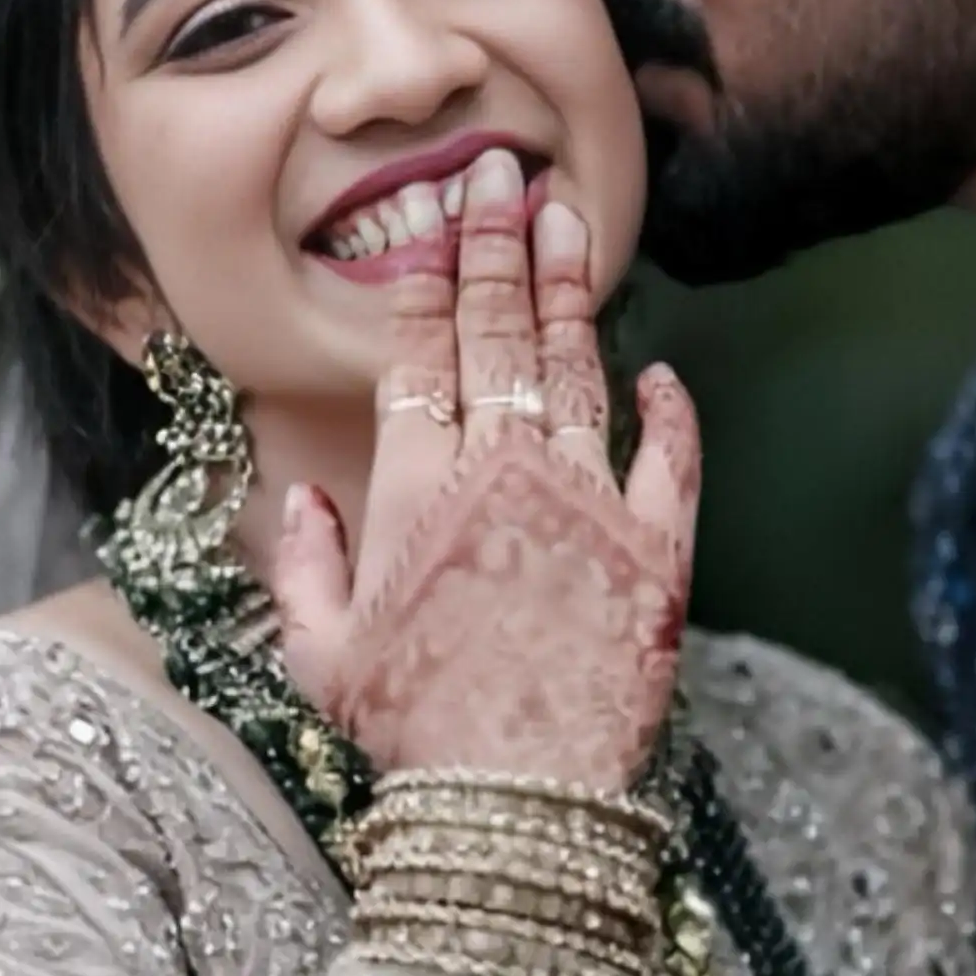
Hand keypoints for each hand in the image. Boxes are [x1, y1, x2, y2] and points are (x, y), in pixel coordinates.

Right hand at [269, 149, 699, 791]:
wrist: (520, 799)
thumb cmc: (411, 735)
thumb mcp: (319, 659)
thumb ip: (304, 568)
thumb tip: (304, 501)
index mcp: (416, 493)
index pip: (420, 359)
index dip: (426, 282)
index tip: (433, 221)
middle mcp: (503, 475)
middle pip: (497, 339)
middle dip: (494, 249)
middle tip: (501, 175)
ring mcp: (588, 502)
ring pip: (576, 372)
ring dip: (569, 292)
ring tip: (567, 219)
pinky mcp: (658, 546)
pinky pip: (671, 459)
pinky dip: (669, 410)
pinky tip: (664, 368)